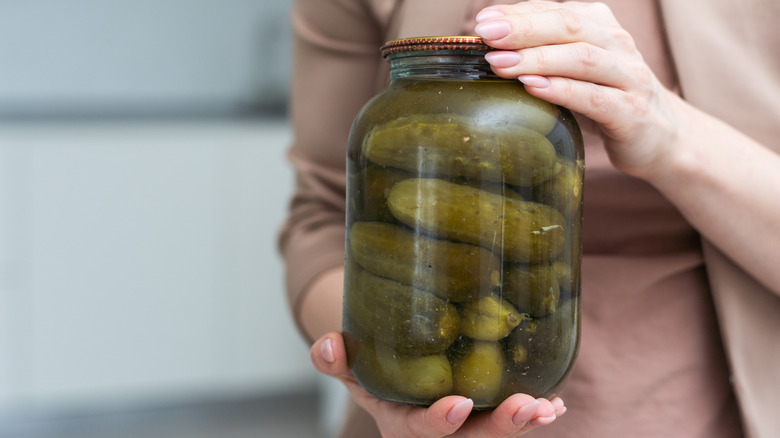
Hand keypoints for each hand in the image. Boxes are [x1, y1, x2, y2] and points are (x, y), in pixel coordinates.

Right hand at [311, 332, 564, 437]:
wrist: (394, 382)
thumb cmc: (373, 373)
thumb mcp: (351, 368)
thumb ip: (336, 359)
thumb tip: (328, 345)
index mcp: (401, 424)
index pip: (419, 430)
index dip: (439, 421)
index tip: (459, 405)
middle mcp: (437, 433)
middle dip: (501, 427)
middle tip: (527, 407)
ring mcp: (464, 429)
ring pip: (496, 433)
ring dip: (524, 422)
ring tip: (548, 407)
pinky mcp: (485, 418)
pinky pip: (511, 422)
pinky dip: (533, 415)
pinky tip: (554, 403)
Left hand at [474, 1, 683, 178]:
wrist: (661, 138)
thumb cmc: (606, 99)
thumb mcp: (575, 70)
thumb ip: (544, 55)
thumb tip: (491, 47)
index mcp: (600, 26)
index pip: (555, 10)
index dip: (518, 13)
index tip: (482, 22)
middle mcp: (617, 44)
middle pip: (568, 26)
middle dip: (523, 28)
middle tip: (487, 35)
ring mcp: (628, 77)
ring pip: (581, 58)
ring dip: (537, 59)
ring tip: (500, 64)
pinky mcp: (631, 112)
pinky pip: (594, 98)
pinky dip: (562, 90)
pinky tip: (533, 89)